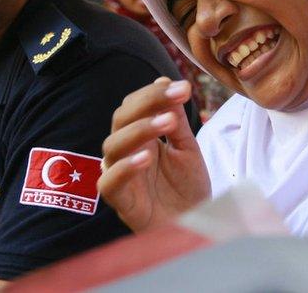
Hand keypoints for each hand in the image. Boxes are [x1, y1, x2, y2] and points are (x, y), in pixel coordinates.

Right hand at [98, 78, 210, 231]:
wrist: (197, 225)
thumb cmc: (188, 188)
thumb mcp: (187, 148)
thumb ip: (176, 121)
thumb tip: (166, 82)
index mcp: (139, 137)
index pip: (133, 106)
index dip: (153, 94)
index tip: (182, 87)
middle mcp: (125, 153)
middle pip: (120, 120)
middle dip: (147, 104)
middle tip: (176, 98)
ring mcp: (121, 177)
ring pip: (112, 146)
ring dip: (139, 130)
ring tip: (167, 123)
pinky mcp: (121, 203)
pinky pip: (110, 182)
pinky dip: (125, 167)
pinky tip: (147, 156)